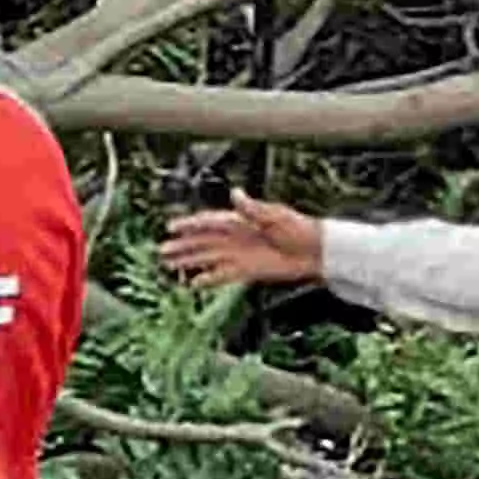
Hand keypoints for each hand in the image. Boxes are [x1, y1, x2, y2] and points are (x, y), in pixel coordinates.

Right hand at [157, 191, 326, 288]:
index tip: (171, 227)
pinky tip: (194, 284)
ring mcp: (240, 255)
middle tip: (162, 251)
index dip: (189, 225)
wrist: (316, 250)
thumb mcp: (276, 215)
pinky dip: (208, 279)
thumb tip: (235, 194)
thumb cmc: (299, 228)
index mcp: (240, 221)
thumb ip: (252, 209)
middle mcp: (236, 237)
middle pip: (203, 242)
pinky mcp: (247, 271)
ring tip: (169, 266)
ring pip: (208, 258)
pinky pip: (222, 276)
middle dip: (183, 246)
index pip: (209, 222)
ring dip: (189, 261)